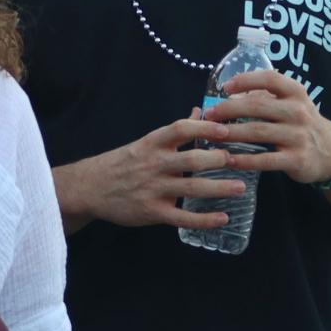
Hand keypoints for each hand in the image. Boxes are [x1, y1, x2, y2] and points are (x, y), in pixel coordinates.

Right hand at [73, 117, 250, 230]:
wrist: (90, 188)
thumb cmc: (122, 163)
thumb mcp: (145, 143)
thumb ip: (174, 131)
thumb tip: (199, 111)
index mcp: (151, 143)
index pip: (180, 129)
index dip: (204, 128)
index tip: (226, 129)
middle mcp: (153, 164)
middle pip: (190, 159)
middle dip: (217, 159)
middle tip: (238, 160)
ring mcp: (153, 189)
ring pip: (191, 188)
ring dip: (219, 188)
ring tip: (240, 187)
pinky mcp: (152, 212)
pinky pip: (182, 217)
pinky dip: (204, 219)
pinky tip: (223, 218)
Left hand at [197, 69, 330, 185]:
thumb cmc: (300, 123)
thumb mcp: (290, 103)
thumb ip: (265, 97)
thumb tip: (227, 96)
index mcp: (295, 92)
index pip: (269, 78)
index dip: (245, 80)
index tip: (224, 87)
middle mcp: (298, 111)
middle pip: (257, 106)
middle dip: (228, 109)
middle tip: (209, 115)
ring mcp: (298, 136)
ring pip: (257, 132)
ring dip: (231, 133)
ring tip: (211, 135)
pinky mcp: (297, 159)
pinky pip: (265, 159)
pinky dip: (244, 160)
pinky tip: (229, 160)